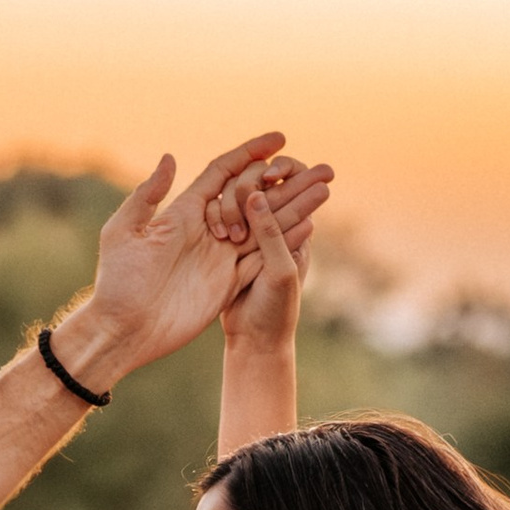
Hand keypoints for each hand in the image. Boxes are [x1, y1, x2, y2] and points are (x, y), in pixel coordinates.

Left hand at [56, 136, 333, 386]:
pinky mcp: (226, 283)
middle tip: (317, 166)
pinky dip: (285, 241)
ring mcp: (219, 257)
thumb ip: (148, 195)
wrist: (123, 330)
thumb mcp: (124, 232)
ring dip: (294, 206)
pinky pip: (261, 257)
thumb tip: (171, 157)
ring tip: (324, 189)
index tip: (279, 138)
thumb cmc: (116, 282)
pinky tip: (310, 225)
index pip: (224, 172)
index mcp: (184, 212)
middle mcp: (206, 230)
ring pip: (264, 224)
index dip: (251, 153)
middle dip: (285, 180)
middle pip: (253, 196)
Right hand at [222, 180, 307, 352]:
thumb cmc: (276, 309)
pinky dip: (218, 214)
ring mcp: (250, 235)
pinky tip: (213, 220)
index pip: (295, 181)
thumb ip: (270, 233)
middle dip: (252, 180)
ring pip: (239, 198)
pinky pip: (221, 217)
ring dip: (233, 201)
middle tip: (245, 194)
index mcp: (296, 226)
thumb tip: (256, 194)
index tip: (271, 175)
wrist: (254, 339)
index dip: (287, 169)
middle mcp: (275, 226)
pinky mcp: (227, 246)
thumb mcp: (279, 270)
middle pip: (264, 183)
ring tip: (228, 225)